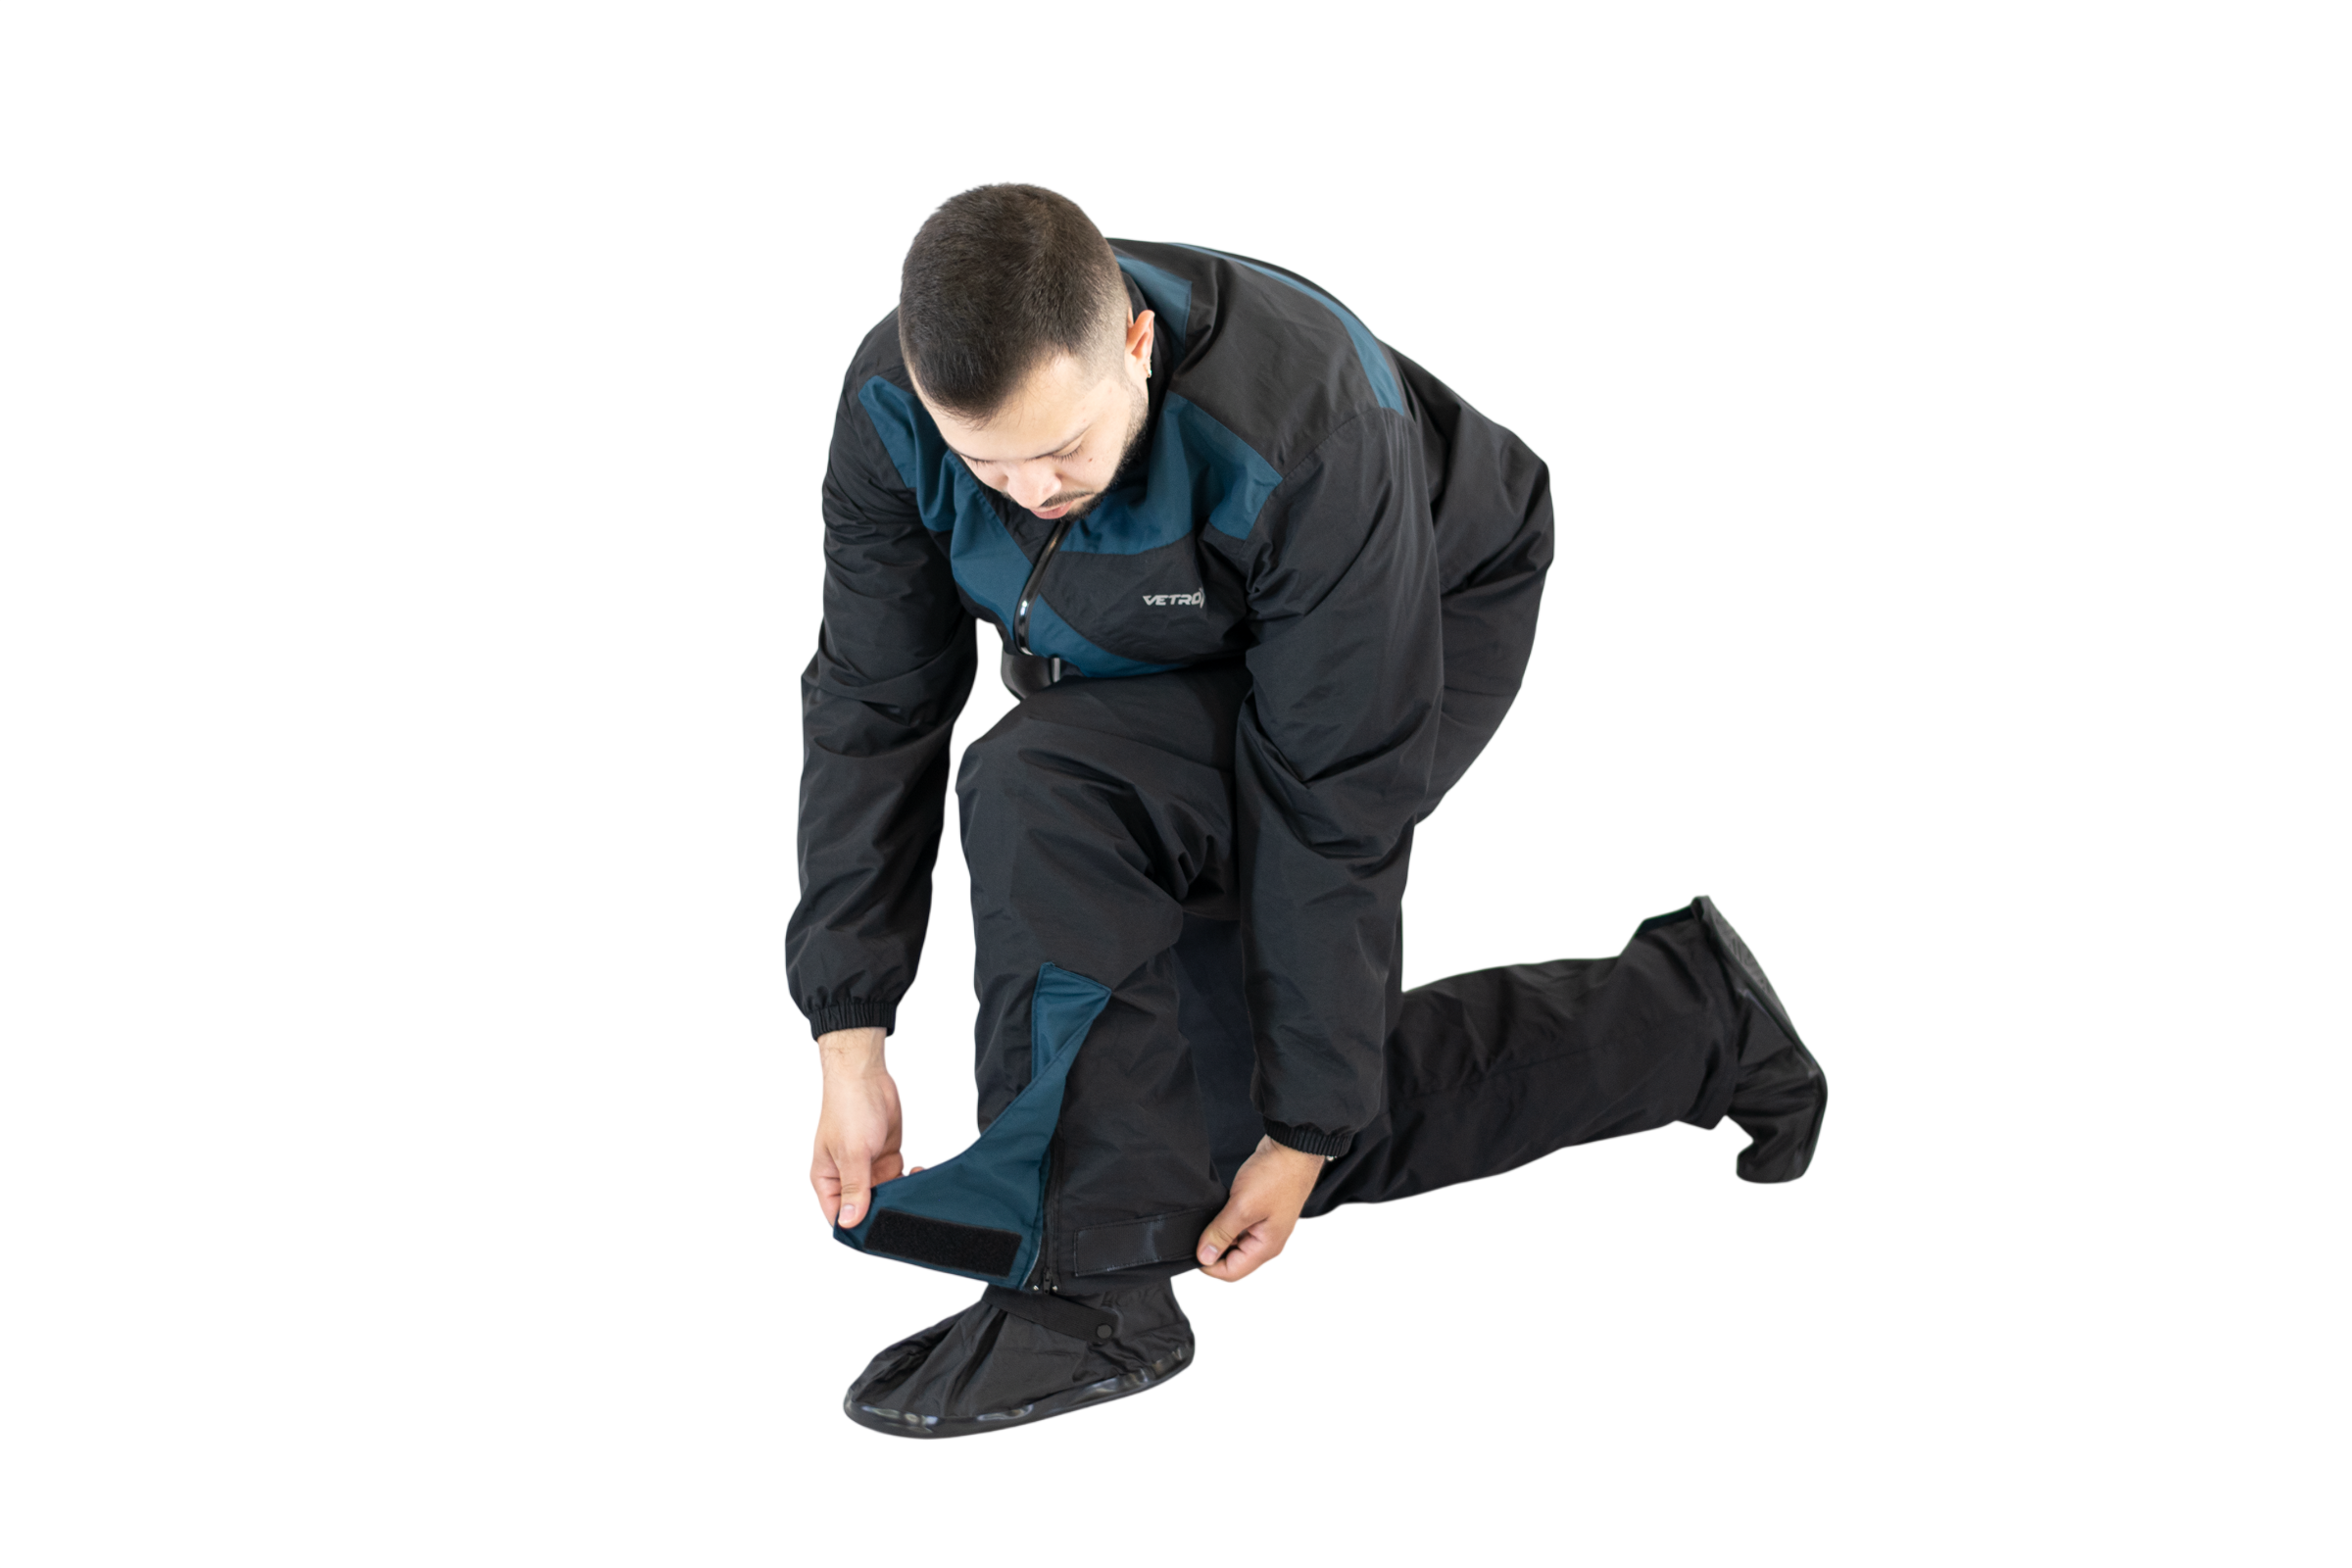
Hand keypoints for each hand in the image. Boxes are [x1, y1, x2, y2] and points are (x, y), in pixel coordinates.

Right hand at [810, 1030, 926, 1228]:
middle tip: (905, 1207)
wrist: (864, 1076)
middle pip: (865, 1208)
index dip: (856, 1225)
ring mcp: (868, 1168)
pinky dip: (911, 1179)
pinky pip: (899, 1178)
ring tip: (916, 1185)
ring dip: (902, 1194)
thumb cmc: (848, 1110)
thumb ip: (854, 1188)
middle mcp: (846, 1177)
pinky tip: (920, 1171)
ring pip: (886, 1194)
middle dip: (885, 1209)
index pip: (838, 1216)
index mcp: (827, 1180)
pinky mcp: (887, 1157)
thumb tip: (849, 1222)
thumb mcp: (851, 1153)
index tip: (880, 1228)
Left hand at [1193, 1135, 1325, 1283]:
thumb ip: (1221, 1234)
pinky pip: (1240, 1230)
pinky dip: (1227, 1226)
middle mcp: (1268, 1244)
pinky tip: (1218, 1213)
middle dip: (1213, 1253)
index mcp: (1266, 1248)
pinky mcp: (1261, 1216)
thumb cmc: (1275, 1176)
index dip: (1208, 1267)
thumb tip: (1204, 1258)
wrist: (1292, 1149)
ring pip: (1236, 1246)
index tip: (1189, 1252)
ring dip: (1220, 1238)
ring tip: (1206, 1222)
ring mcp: (1266, 1230)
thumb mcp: (1241, 1207)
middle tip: (1195, 1235)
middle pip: (1234, 1262)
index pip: (1232, 1273)